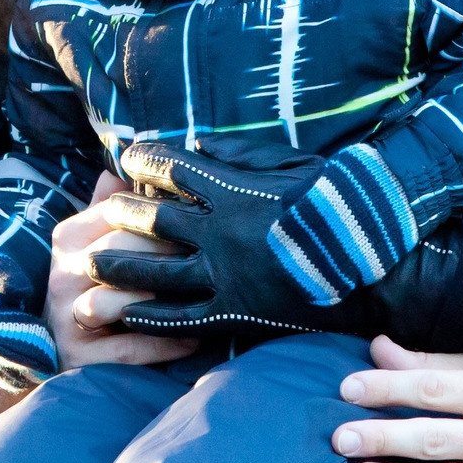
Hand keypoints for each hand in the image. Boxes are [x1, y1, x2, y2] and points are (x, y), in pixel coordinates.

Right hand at [46, 172, 199, 368]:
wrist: (55, 350)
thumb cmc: (91, 285)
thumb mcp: (96, 239)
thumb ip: (110, 201)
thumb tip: (131, 157)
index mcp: (69, 238)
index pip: (116, 213)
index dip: (161, 214)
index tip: (202, 215)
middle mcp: (62, 275)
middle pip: (119, 253)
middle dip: (167, 253)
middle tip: (213, 255)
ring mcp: (67, 317)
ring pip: (118, 301)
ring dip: (163, 301)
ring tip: (202, 299)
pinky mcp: (77, 357)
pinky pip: (127, 349)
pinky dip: (162, 344)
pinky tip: (193, 339)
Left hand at [88, 143, 379, 337]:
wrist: (372, 261)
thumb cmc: (338, 204)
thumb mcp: (291, 164)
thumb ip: (241, 154)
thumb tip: (198, 144)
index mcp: (234, 192)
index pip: (174, 170)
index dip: (146, 162)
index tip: (128, 159)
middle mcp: (220, 234)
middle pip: (153, 222)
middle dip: (120, 216)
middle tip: (99, 215)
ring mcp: (225, 277)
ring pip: (155, 272)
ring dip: (119, 267)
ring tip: (91, 265)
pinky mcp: (235, 314)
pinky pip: (181, 318)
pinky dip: (149, 317)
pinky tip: (125, 315)